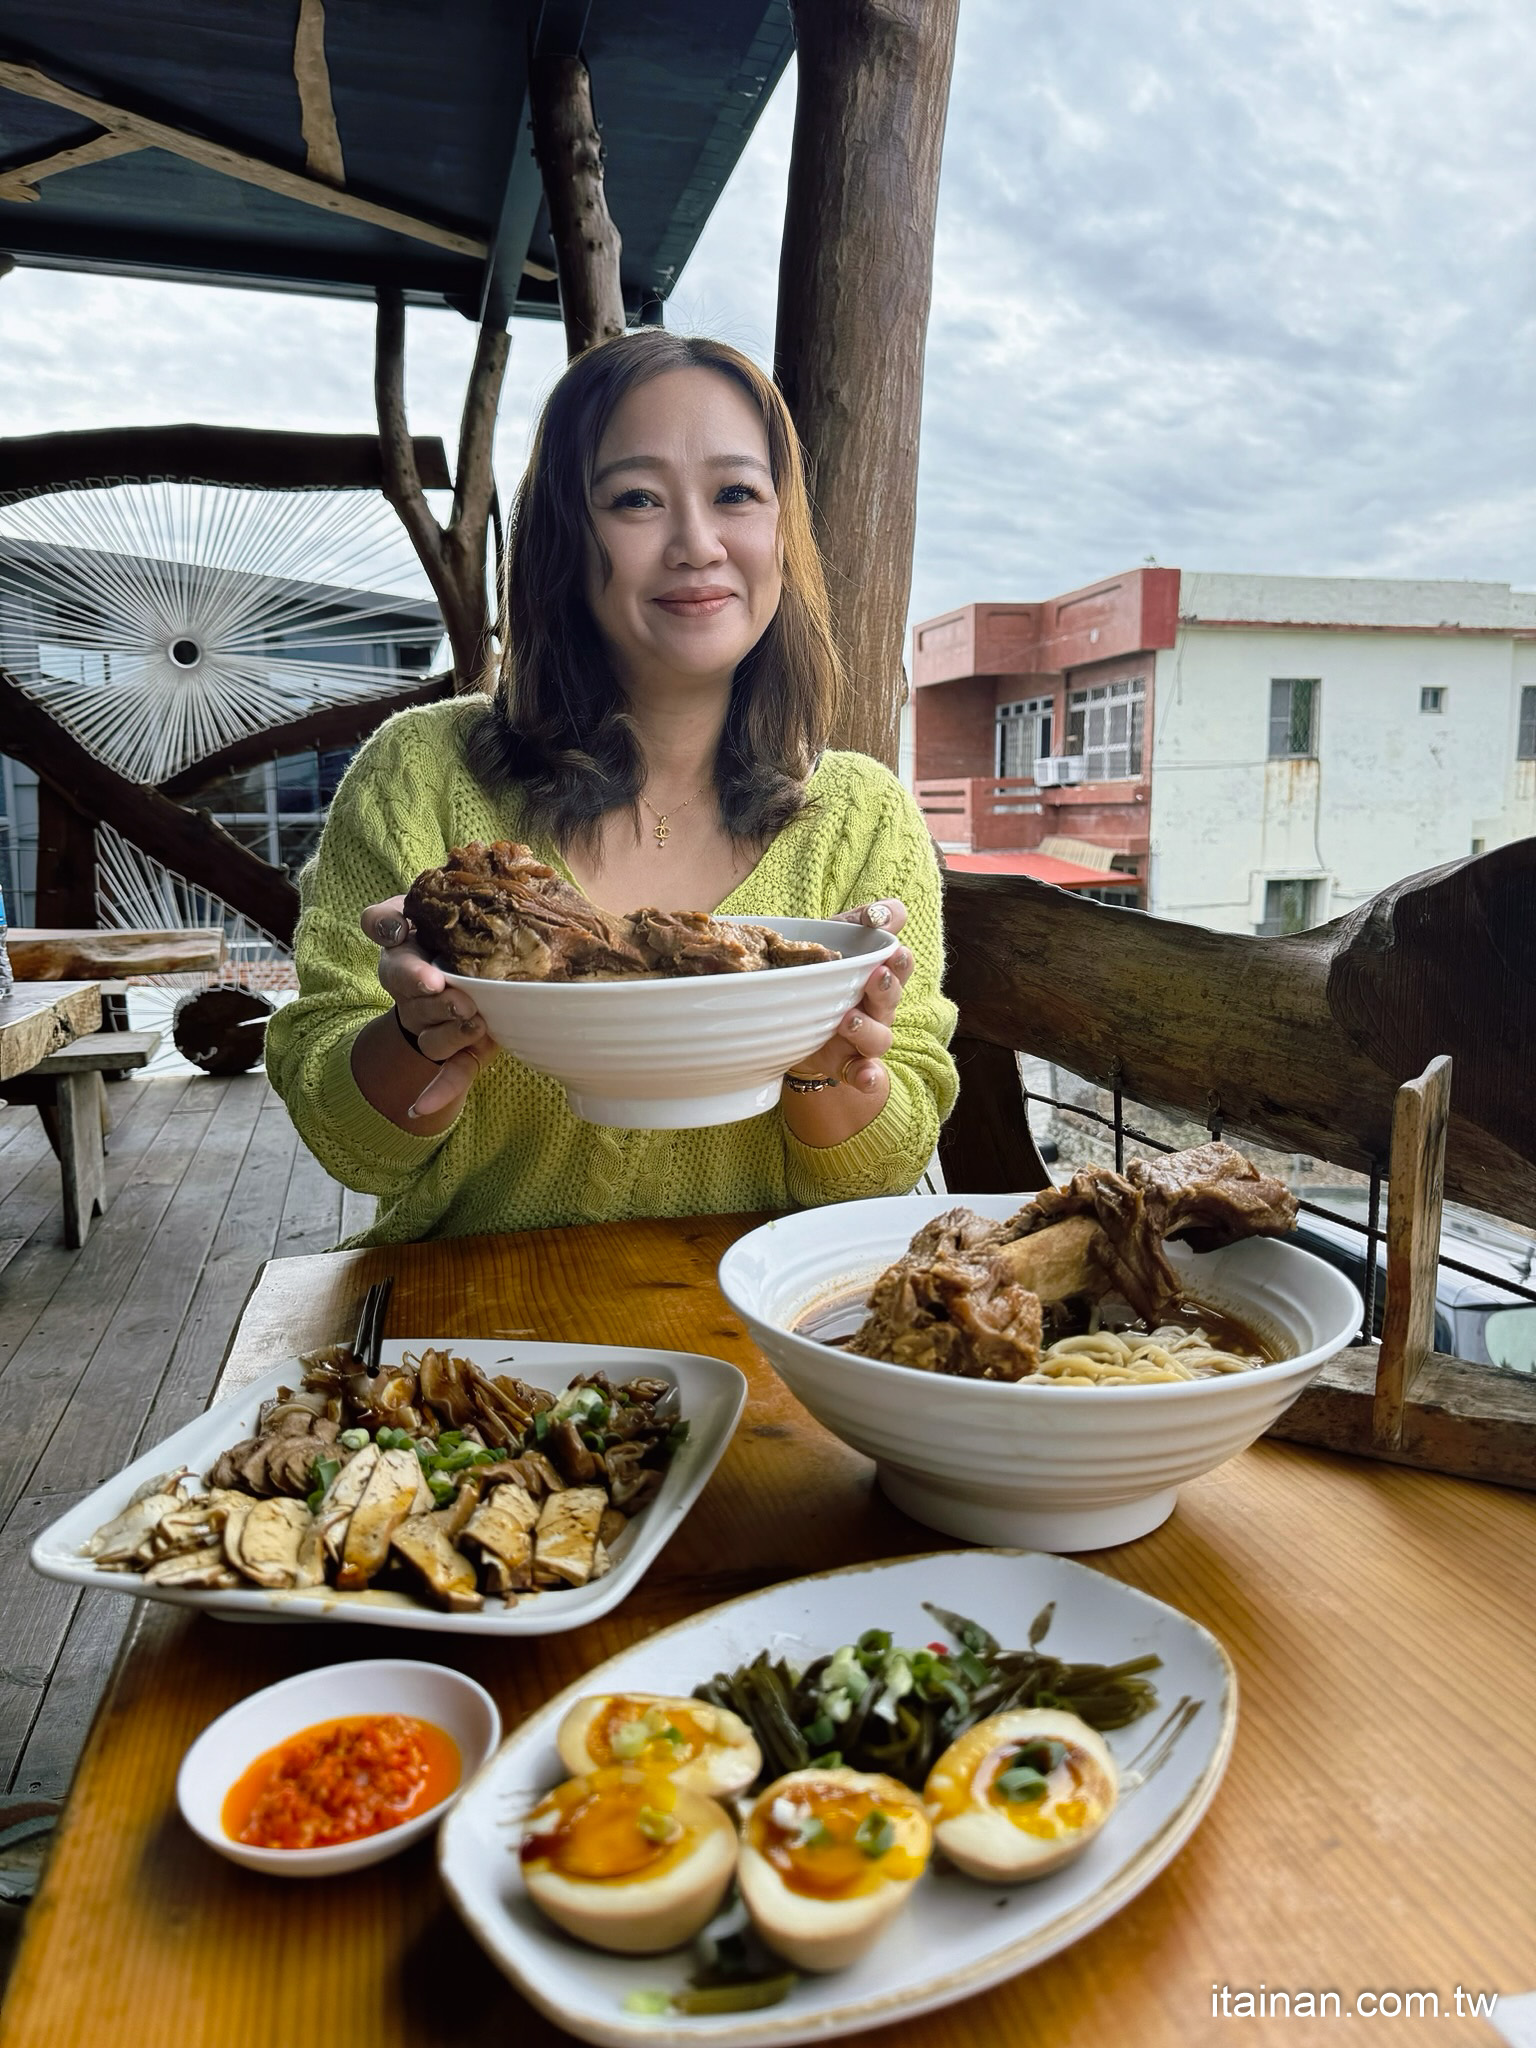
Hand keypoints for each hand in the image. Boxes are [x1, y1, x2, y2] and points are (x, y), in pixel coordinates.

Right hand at [360, 896, 492, 1119]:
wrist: (480, 961)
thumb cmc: (446, 930)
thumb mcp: (418, 908)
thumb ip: (393, 914)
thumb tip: (395, 930)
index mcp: (404, 962)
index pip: (396, 966)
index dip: (410, 973)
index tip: (429, 977)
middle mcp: (414, 997)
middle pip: (416, 1005)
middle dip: (437, 1003)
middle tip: (461, 999)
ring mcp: (436, 1026)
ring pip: (434, 1036)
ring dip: (451, 1033)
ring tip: (475, 1023)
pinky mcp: (462, 1049)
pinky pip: (449, 1073)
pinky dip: (437, 1090)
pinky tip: (419, 1109)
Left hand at [787, 899, 913, 1094]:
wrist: (786, 1014)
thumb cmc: (821, 971)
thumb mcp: (836, 939)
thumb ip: (864, 922)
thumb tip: (892, 910)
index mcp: (876, 976)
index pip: (899, 967)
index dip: (900, 962)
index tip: (895, 952)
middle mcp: (876, 1009)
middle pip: (891, 1001)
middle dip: (886, 989)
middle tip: (874, 977)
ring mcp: (862, 1038)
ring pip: (879, 1038)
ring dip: (868, 1029)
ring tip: (849, 1019)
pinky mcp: (845, 1062)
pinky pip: (864, 1073)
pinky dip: (869, 1077)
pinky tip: (867, 1077)